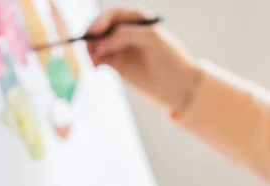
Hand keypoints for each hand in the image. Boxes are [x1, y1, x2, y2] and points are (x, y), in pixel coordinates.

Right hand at [85, 7, 200, 113]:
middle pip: (102, 28)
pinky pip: (100, 58)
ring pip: (99, 44)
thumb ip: (126, 35)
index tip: (94, 33)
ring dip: (92, 50)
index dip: (101, 21)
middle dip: (93, 36)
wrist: (181, 86)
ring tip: (93, 61)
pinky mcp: (119, 65)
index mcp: (138, 19)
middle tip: (88, 48)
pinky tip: (96, 67)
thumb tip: (101, 42)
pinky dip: (95, 61)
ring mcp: (122, 48)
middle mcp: (128, 31)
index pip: (114, 15)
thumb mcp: (151, 39)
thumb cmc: (171, 59)